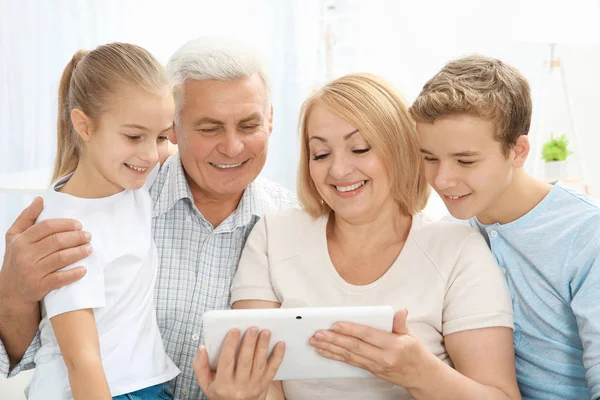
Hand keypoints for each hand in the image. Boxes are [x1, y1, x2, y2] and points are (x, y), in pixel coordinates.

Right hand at [0, 197, 90, 305]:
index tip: (79, 225)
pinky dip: (74, 274)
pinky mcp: (39, 287)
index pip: (46, 227)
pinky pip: (60, 279)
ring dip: (79, 252)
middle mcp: (25, 255)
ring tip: (89, 249)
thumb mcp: (14, 237)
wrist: (10, 292)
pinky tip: (84, 269)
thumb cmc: (16, 259)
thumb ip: (26, 217)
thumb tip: (40, 199)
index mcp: (21, 241)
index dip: (65, 224)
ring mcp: (32, 272)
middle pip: (57, 241)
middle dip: (77, 237)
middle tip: (88, 236)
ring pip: (61, 258)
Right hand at [193, 328, 285, 399]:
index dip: (230, 346)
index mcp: (222, 384)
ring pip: (259, 365)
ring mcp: (253, 386)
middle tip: (252, 328)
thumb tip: (202, 348)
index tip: (234, 330)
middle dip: (249, 344)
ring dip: (263, 347)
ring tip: (265, 332)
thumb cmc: (220, 393)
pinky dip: (278, 357)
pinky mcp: (264, 385)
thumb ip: (201, 366)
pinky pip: (272, 370)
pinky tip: (280, 344)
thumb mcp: (205, 384)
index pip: (226, 363)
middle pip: (245, 362)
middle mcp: (239, 386)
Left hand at [309, 309, 431, 388]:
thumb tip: (400, 311)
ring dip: (330, 348)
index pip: (368, 335)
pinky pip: (350, 363)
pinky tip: (324, 352)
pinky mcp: (371, 371)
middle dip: (334, 340)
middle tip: (318, 334)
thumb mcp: (411, 335)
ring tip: (315, 342)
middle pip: (355, 347)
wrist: (421, 376)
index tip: (335, 324)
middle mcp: (383, 357)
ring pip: (349, 356)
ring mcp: (376, 366)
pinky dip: (336, 356)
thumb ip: (401, 323)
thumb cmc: (414, 352)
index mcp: (393, 345)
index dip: (351, 329)